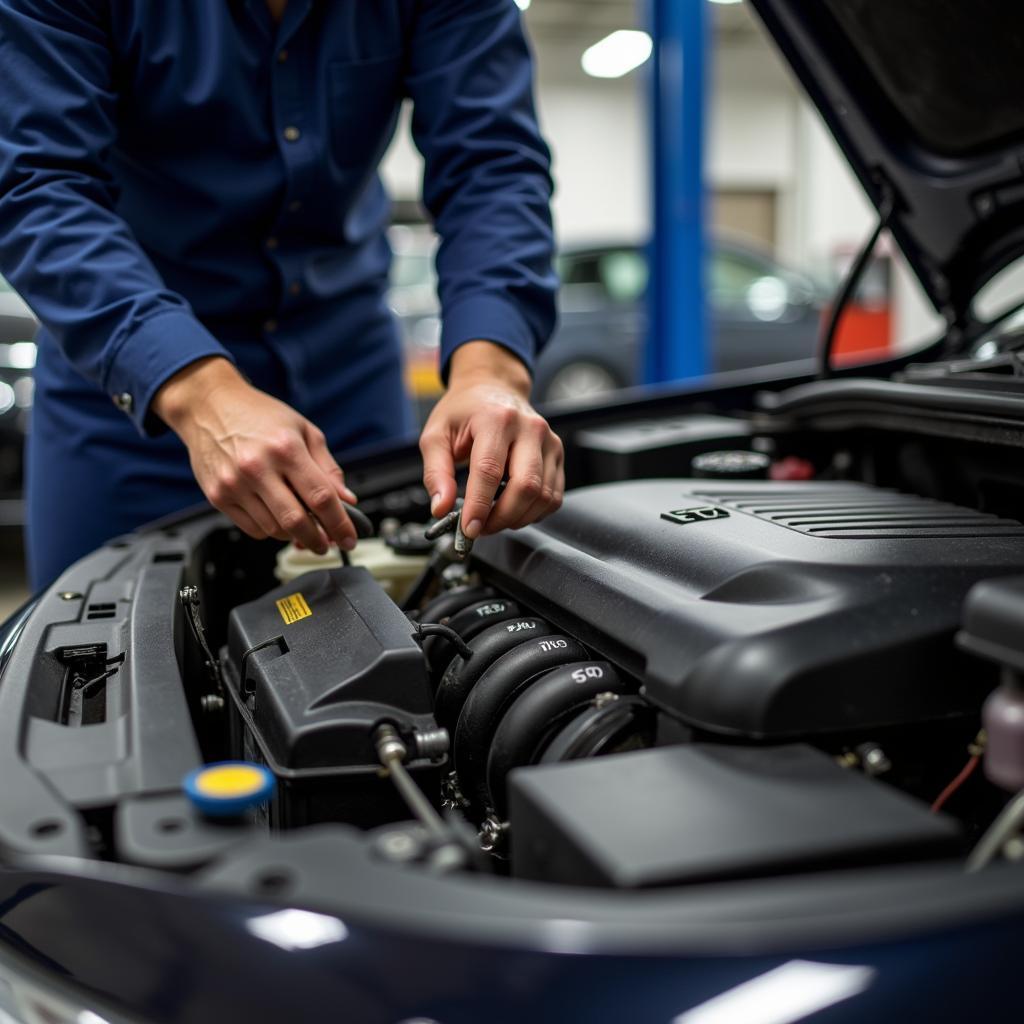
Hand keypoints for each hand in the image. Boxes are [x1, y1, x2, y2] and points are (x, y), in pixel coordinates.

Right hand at [153, 357, 357, 553]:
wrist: (209, 405)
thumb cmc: (259, 416)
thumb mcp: (304, 430)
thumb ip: (328, 468)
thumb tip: (346, 500)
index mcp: (286, 448)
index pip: (321, 498)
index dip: (340, 524)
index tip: (348, 538)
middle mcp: (257, 467)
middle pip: (297, 521)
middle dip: (318, 540)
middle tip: (326, 543)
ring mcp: (234, 484)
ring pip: (274, 530)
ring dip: (294, 535)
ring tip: (302, 526)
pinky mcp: (217, 496)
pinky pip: (252, 529)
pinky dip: (270, 530)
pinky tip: (276, 516)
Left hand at [420, 341, 563, 538]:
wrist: (493, 387)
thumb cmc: (465, 411)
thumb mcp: (436, 435)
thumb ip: (436, 473)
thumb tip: (441, 507)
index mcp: (496, 419)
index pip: (490, 471)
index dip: (479, 506)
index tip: (468, 528)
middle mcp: (529, 428)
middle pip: (526, 487)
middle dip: (502, 517)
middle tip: (481, 528)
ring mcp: (549, 441)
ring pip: (543, 496)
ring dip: (517, 518)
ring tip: (494, 519)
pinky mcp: (557, 454)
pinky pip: (554, 496)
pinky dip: (533, 512)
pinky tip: (513, 509)